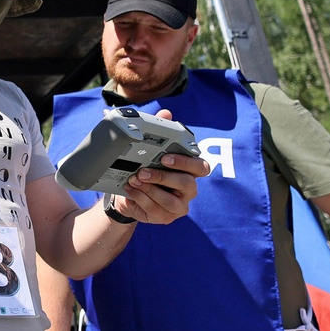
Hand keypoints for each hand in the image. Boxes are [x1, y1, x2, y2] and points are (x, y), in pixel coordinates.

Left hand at [112, 108, 209, 224]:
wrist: (129, 192)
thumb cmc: (146, 168)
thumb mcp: (150, 149)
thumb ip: (161, 131)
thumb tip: (166, 113)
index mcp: (189, 171)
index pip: (201, 167)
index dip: (185, 162)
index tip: (165, 157)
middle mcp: (188, 189)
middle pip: (187, 184)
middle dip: (164, 177)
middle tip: (144, 171)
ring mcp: (179, 206)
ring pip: (170, 201)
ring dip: (150, 189)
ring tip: (134, 180)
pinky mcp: (166, 217)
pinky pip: (155, 210)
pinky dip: (140, 198)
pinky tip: (130, 189)